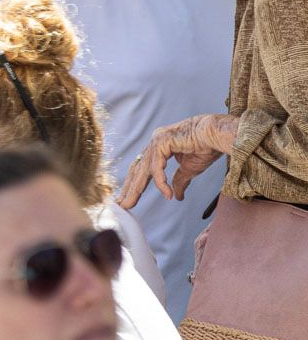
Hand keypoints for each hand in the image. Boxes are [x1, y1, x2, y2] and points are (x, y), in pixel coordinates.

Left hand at [117, 114, 236, 206]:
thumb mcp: (189, 170)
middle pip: (138, 169)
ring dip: (136, 189)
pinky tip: (167, 193)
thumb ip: (179, 181)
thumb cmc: (206, 148)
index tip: (127, 199)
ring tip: (131, 203)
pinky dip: (161, 182)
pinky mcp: (162, 141)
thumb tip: (176, 196)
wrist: (218, 135)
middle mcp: (155, 143)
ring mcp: (157, 140)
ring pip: (143, 169)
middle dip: (129, 188)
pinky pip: (157, 166)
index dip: (134, 184)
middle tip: (121, 205)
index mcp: (159, 147)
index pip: (142, 168)